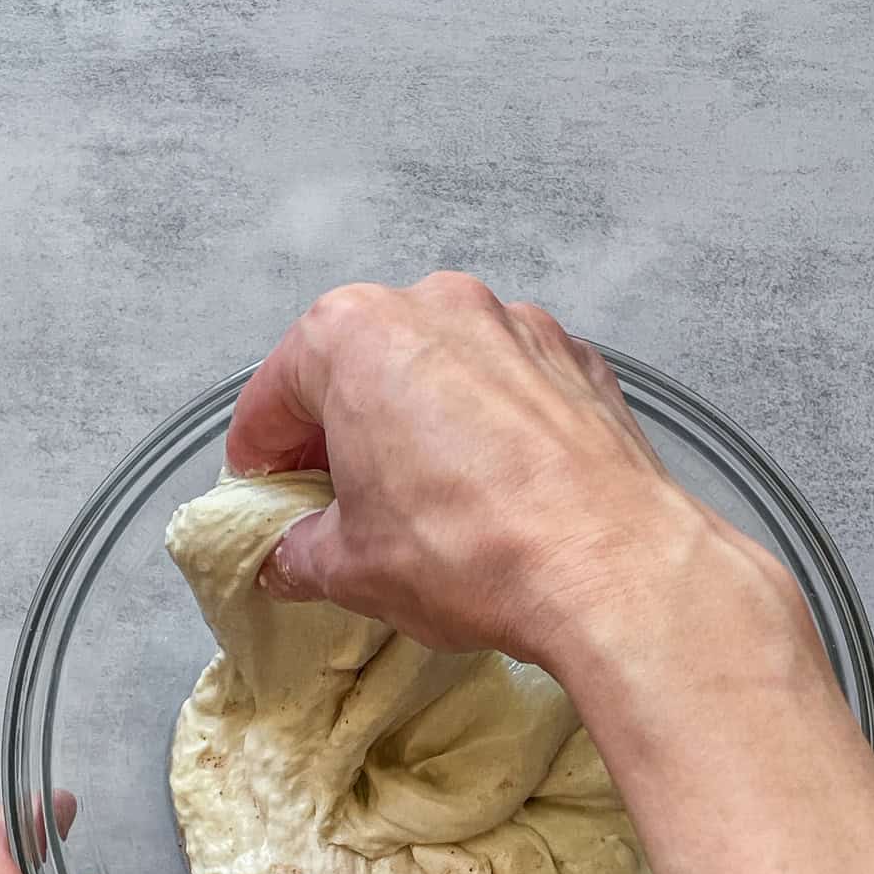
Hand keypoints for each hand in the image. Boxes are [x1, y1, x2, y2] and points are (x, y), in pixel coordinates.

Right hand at [226, 271, 813, 692]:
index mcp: (355, 335)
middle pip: (359, 367)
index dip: (260, 455)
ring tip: (423, 499)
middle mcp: (437, 305)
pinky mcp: (578, 360)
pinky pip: (508, 386)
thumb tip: (287, 559)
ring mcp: (517, 325)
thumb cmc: (469, 551)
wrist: (614, 565)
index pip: (277, 392)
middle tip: (336, 502)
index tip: (261, 496)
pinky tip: (494, 489)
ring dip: (417, 423)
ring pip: (439, 370)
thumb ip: (300, 553)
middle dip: (339, 432)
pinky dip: (488, 425)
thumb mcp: (353, 568)